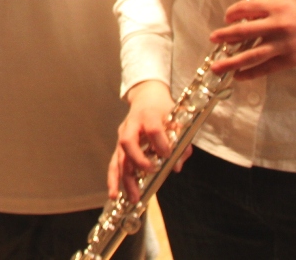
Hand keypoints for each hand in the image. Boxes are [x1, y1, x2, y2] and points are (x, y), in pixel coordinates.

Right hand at [108, 80, 189, 202]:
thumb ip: (181, 143)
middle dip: (139, 160)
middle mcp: (131, 125)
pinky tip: (114, 194)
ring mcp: (123, 136)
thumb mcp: (177, 120)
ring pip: (120, 157)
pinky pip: (114, 164)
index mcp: (148, 115)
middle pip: (128, 142)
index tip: (168, 155)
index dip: (160, 142)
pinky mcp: (120, 146)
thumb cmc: (163, 109)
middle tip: (151, 172)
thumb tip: (176, 166)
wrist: (146, 97)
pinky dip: (114, 180)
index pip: (152, 128)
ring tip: (133, 197)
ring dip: (126, 178)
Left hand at [208, 0, 295, 79]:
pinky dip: (252, 72)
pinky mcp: (293, 59)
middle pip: (244, 32)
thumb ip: (273, 10)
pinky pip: (267, 68)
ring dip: (231, 61)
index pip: (247, 8)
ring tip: (217, 66)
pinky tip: (240, 76)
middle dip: (225, 36)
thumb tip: (248, 17)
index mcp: (280, 6)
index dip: (233, 13)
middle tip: (212, 39)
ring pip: (252, 54)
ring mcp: (287, 44)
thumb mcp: (295, 4)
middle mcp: (280, 25)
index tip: (226, 17)